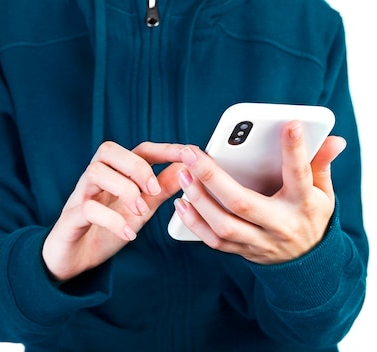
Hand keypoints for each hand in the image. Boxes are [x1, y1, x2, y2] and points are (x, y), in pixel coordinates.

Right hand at [42, 141, 183, 280]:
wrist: (71, 260)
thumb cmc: (102, 232)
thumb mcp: (139, 211)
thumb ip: (160, 191)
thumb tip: (185, 169)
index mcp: (113, 175)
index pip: (137, 150)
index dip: (163, 149)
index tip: (187, 154)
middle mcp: (94, 180)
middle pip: (109, 151)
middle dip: (137, 166)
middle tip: (154, 191)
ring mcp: (80, 197)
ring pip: (96, 172)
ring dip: (125, 189)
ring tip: (140, 212)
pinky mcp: (70, 219)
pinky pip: (87, 208)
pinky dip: (111, 220)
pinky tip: (127, 233)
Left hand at [173, 121, 346, 263]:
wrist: (309, 264)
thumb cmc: (310, 216)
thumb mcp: (324, 192)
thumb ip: (321, 164)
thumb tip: (334, 139)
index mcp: (303, 205)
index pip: (300, 175)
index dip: (295, 151)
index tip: (289, 124)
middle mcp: (280, 225)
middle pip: (242, 202)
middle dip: (212, 177)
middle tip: (191, 153)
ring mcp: (259, 242)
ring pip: (223, 225)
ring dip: (199, 200)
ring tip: (182, 175)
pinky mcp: (243, 252)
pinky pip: (214, 241)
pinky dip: (194, 223)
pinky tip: (182, 203)